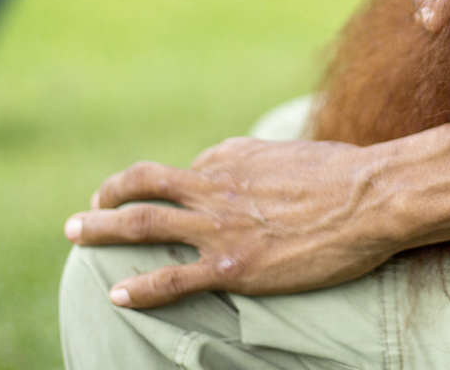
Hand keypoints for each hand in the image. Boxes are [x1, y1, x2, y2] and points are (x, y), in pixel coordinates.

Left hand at [64, 115, 449, 307]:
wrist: (372, 198)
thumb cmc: (351, 176)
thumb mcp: (300, 154)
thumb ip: (270, 162)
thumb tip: (261, 169)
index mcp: (236, 158)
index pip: (193, 169)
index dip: (181, 185)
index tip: (177, 198)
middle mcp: (217, 187)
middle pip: (145, 185)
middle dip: (109, 196)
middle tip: (87, 208)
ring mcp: (220, 227)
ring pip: (140, 224)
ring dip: (101, 229)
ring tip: (76, 234)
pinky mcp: (231, 267)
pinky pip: (169, 279)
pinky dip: (138, 288)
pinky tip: (116, 295)